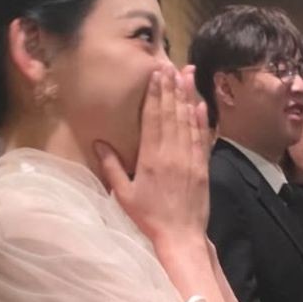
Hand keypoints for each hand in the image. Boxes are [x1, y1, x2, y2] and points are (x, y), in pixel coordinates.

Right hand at [95, 66, 210, 248]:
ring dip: (188, 97)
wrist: (181, 236)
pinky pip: (202, 139)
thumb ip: (112, 166)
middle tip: (171, 66)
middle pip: (172, 114)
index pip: (154, 119)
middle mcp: (173, 154)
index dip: (155, 94)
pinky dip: (201, 120)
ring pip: (189, 122)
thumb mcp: (123, 194)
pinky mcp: (203, 167)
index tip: (156, 75)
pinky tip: (200, 104)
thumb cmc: (149, 217)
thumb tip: (99, 142)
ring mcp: (191, 160)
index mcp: (151, 158)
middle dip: (171, 88)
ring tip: (187, 75)